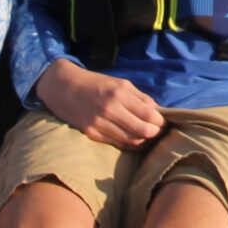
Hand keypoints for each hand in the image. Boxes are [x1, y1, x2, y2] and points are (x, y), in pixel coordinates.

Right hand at [35, 59, 164, 146]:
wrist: (63, 86)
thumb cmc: (94, 83)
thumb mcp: (119, 83)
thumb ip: (140, 97)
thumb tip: (159, 112)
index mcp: (120, 93)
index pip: (150, 115)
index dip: (161, 122)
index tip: (165, 123)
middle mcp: (111, 109)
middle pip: (144, 131)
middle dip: (155, 134)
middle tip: (158, 133)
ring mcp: (100, 123)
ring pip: (132, 141)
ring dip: (144, 142)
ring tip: (147, 138)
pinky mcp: (91, 133)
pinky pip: (117, 144)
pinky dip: (129, 144)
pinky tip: (133, 140)